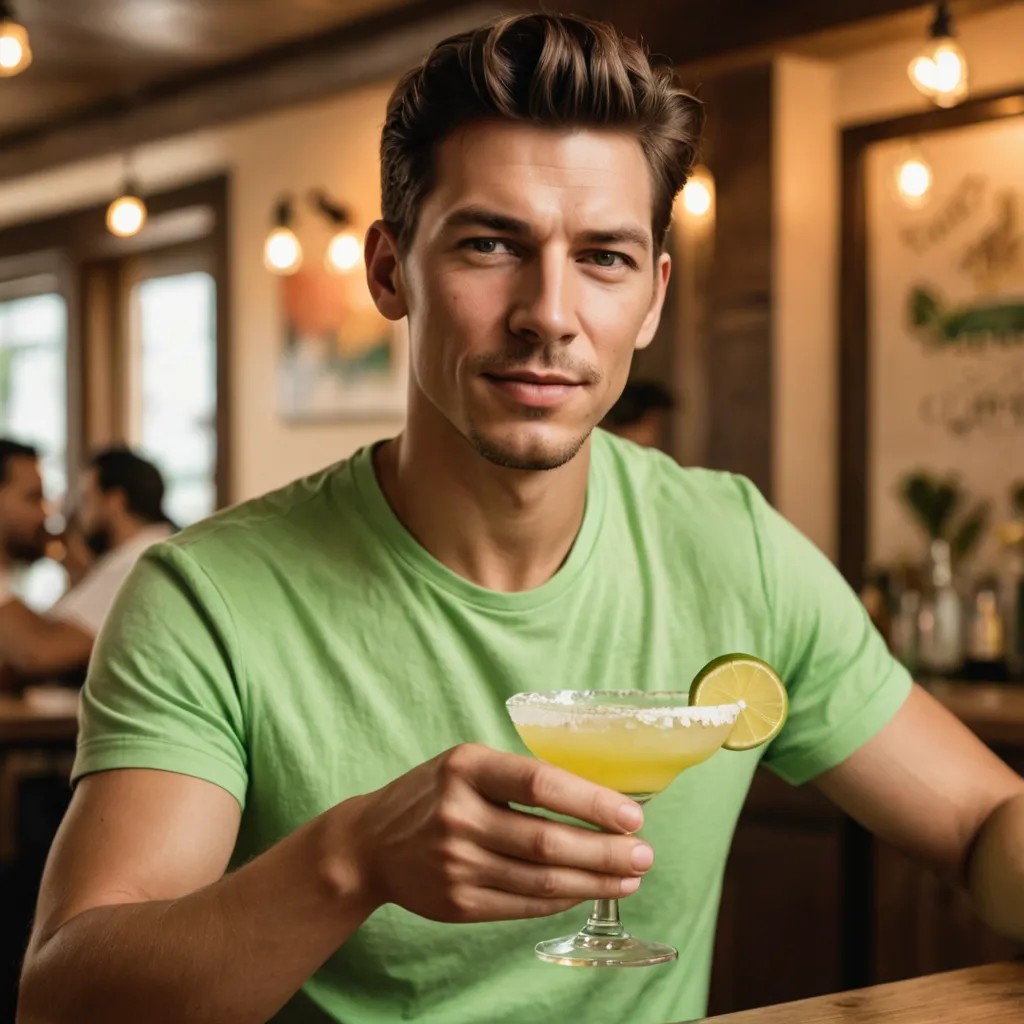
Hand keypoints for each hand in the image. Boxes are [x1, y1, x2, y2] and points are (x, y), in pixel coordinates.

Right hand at [339, 743, 653, 922]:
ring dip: (594, 881)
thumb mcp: (467, 764)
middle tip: (645, 855)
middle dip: (605, 851)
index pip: (540, 783)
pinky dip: (563, 898)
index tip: (632, 816)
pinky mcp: (457, 903)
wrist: (370, 843)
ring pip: (542, 880)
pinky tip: (588, 890)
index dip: (591, 801)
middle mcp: (459, 815)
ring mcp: (456, 864)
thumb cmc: (432, 794)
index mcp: (466, 768)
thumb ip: (519, 776)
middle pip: (547, 840)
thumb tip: (597, 798)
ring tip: (629, 878)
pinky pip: (524, 904)